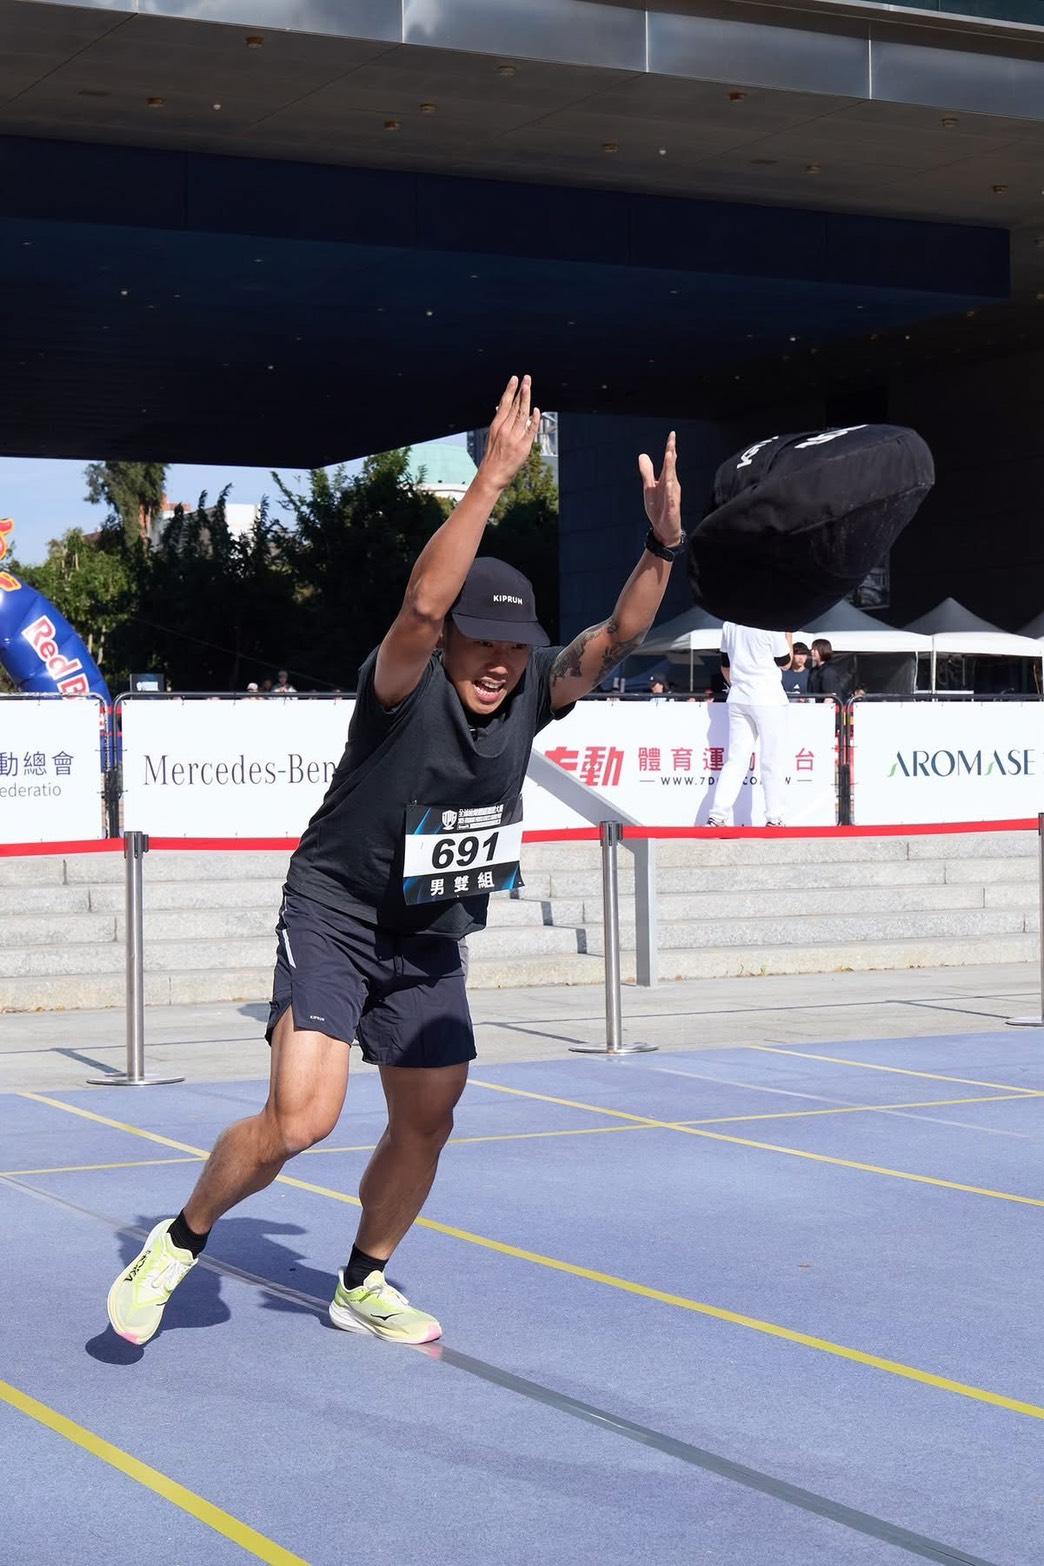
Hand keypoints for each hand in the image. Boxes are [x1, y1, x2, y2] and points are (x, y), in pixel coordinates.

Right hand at [477, 375, 540, 491]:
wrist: (491, 476)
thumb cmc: (493, 457)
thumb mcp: (492, 436)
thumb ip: (499, 422)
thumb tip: (501, 406)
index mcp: (496, 426)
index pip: (504, 404)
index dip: (510, 390)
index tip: (514, 379)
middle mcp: (504, 430)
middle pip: (514, 406)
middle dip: (521, 390)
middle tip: (526, 378)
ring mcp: (514, 438)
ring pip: (522, 414)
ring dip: (526, 399)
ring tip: (529, 387)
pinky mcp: (523, 447)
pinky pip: (530, 430)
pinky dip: (533, 419)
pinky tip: (536, 410)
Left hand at [638, 432, 680, 545]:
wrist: (664, 529)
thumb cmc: (659, 508)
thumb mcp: (649, 487)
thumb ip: (647, 472)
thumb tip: (643, 455)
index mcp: (666, 479)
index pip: (668, 461)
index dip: (670, 448)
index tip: (672, 434)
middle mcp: (671, 485)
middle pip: (671, 467)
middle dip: (671, 454)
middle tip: (672, 440)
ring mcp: (672, 496)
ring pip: (672, 480)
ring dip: (671, 468)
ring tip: (670, 455)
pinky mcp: (672, 508)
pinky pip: (671, 498)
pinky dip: (670, 490)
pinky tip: (669, 483)